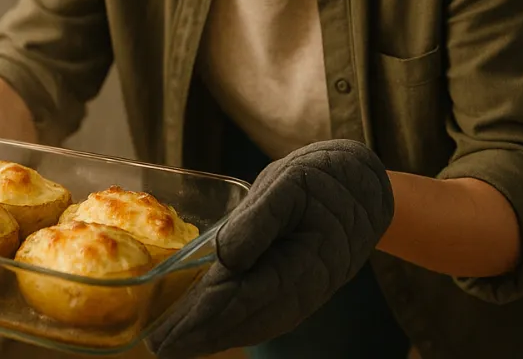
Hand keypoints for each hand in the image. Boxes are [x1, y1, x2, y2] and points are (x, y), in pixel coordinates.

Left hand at [145, 140, 394, 358]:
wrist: (364, 188)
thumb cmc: (325, 180)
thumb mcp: (291, 185)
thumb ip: (260, 219)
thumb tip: (226, 258)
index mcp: (303, 263)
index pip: (243, 297)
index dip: (204, 317)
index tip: (171, 330)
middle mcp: (304, 289)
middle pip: (245, 320)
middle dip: (200, 335)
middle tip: (159, 346)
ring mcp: (304, 295)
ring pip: (254, 325)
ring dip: (214, 336)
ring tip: (176, 343)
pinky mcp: (300, 291)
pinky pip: (264, 317)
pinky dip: (234, 326)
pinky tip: (212, 329)